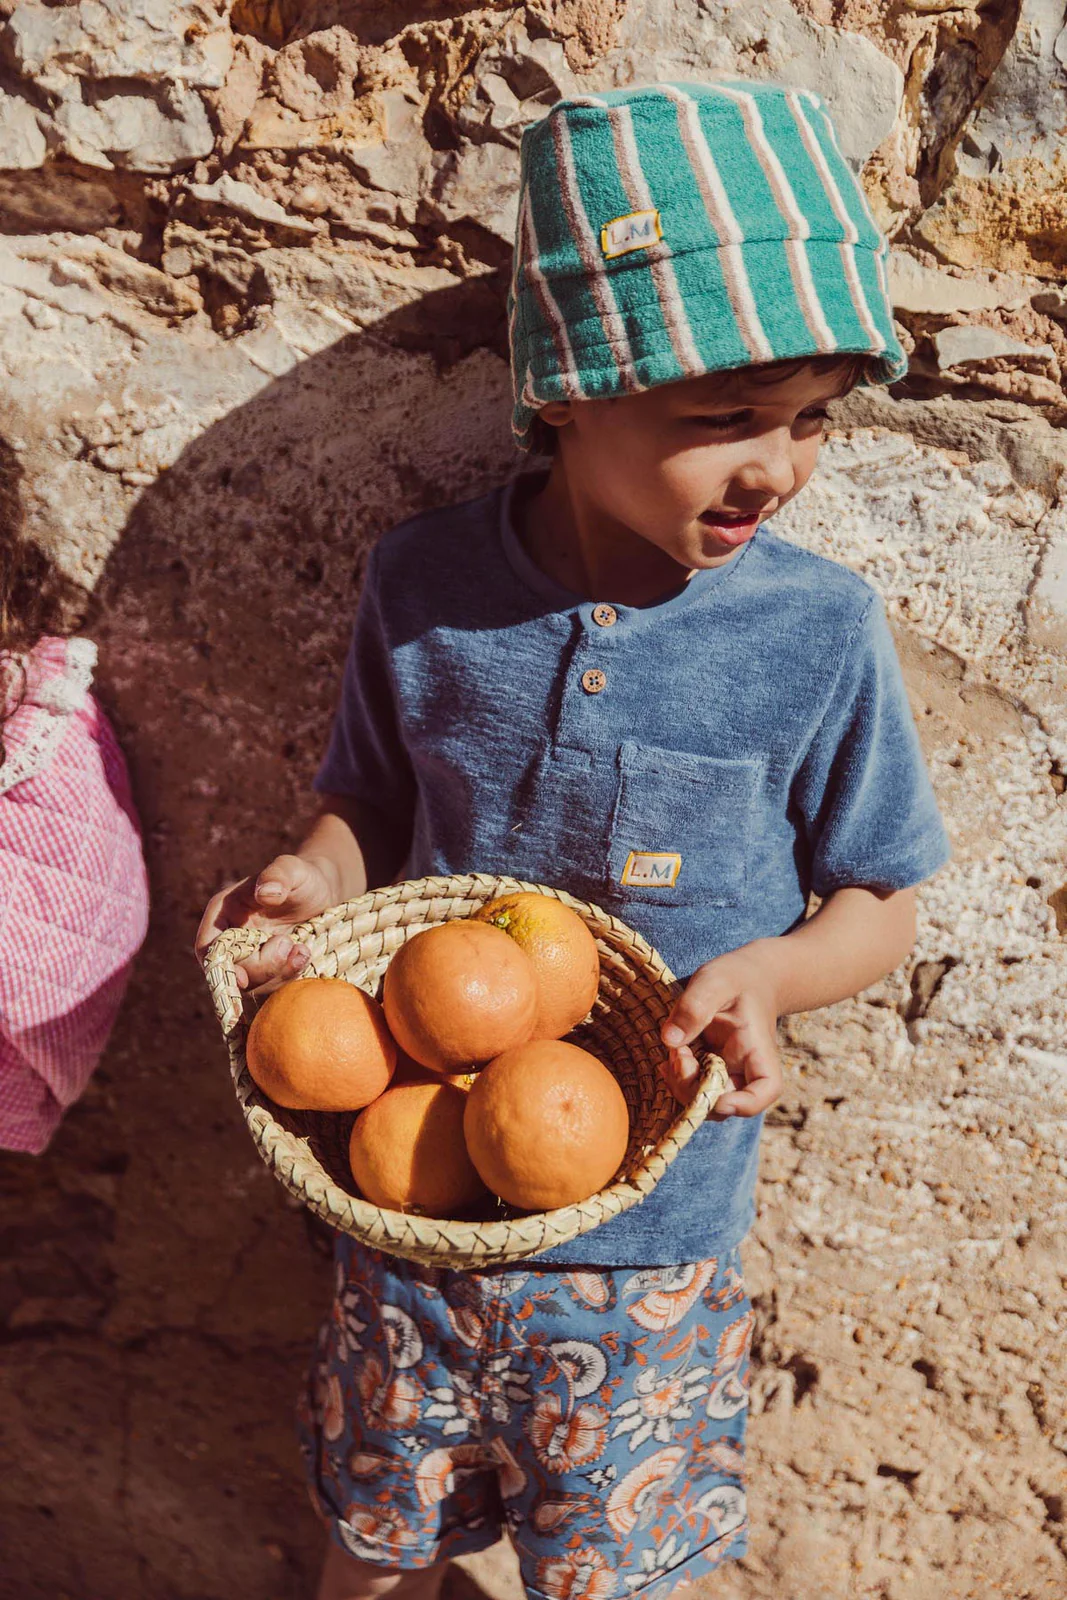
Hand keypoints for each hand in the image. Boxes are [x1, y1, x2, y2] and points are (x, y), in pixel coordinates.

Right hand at [195, 853, 335, 991]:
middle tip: (289, 944)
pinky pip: (272, 985)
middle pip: (231, 971)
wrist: (322, 893)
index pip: (207, 946)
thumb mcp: (293, 869)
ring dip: (278, 973)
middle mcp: (232, 938)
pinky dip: (288, 976)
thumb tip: (265, 892)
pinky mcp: (269, 970)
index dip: (219, 966)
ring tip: (302, 949)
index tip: (242, 977)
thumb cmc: (302, 877)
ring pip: (253, 983)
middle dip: (261, 967)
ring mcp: (250, 956)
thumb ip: (278, 875)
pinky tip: (304, 955)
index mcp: (224, 913)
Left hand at [659, 944, 783, 1117]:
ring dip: (682, 1084)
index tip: (716, 1096)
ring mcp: (726, 1071)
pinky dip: (677, 1076)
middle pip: (725, 1103)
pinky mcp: (708, 1068)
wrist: (747, 976)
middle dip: (694, 1090)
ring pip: (704, 1100)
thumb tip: (670, 1041)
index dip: (744, 1104)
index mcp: (757, 1049)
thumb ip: (694, 1007)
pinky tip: (672, 1053)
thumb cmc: (736, 977)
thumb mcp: (715, 982)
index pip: (766, 1089)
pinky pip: (692, 1086)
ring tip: (676, 1050)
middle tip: (679, 1055)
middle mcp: (745, 1068)